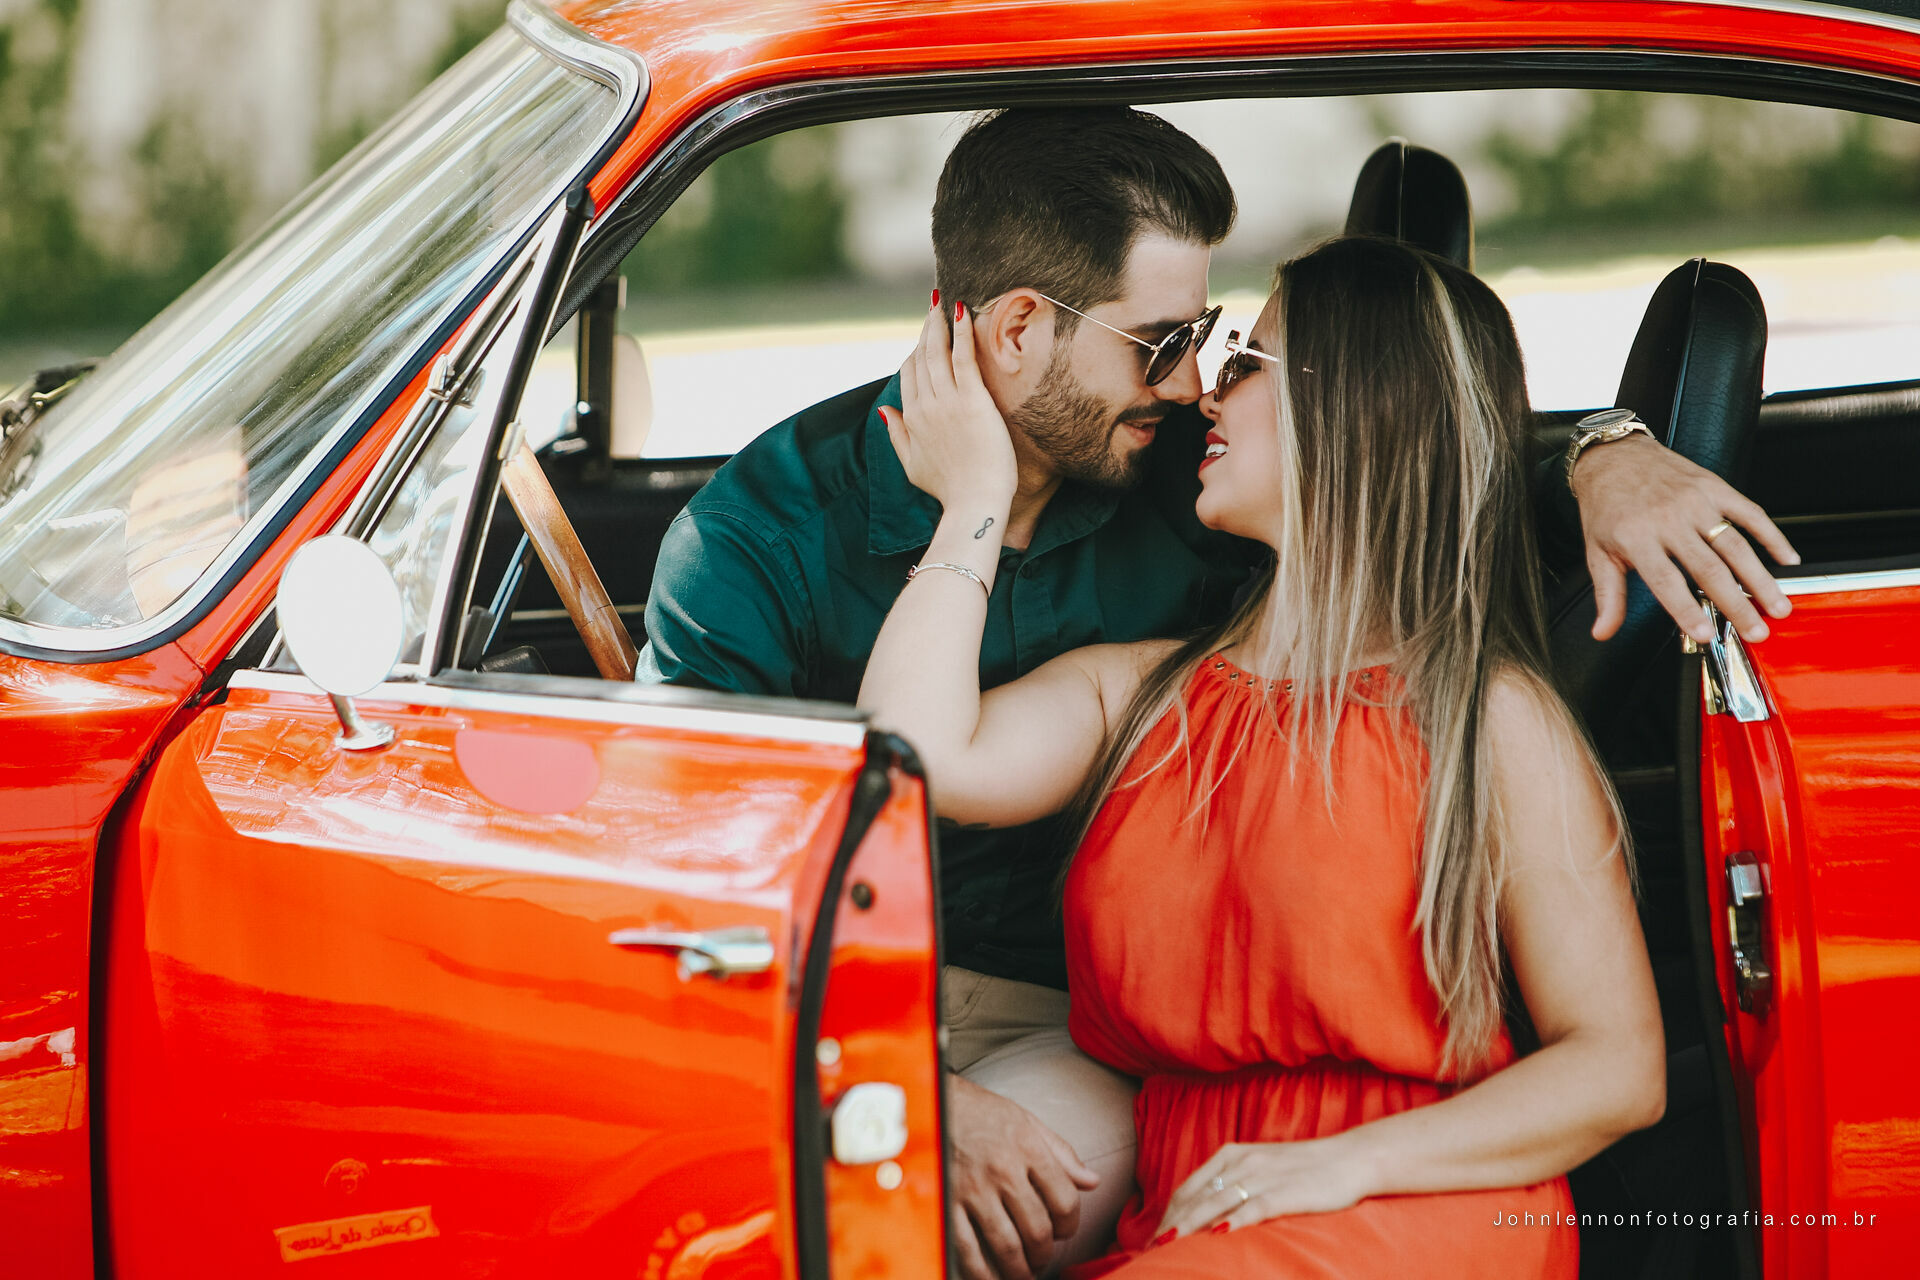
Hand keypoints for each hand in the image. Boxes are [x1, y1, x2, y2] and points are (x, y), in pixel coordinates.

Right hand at [880, 300, 1017, 512]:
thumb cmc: (949, 489)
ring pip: (937, 352)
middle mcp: (925, 404)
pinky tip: (960, 311)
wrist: (974, 502)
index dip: (915, 351)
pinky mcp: (971, 400)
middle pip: (920, 357)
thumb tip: (886, 412)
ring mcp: (947, 401)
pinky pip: (962, 357)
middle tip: (932, 305)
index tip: (924, 334)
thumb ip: (897, 436)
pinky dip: (960, 332)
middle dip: (925, 328)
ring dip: (938, 323)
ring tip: (941, 301)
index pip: (908, 373)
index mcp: (910, 418)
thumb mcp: (912, 465)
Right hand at [946, 1074, 1100, 1279]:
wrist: (932, 1100)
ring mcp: (973, 1190)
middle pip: (1038, 1230)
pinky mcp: (947, 1203)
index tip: (1064, 1230)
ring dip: (1019, 1269)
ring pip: (1006, 1245)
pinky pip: (967, 1248)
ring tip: (1022, 1273)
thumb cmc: (981, 1112)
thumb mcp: (1027, 1121)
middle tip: (1041, 1257)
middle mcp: (1003, 1171)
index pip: (1064, 1201)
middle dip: (1044, 1253)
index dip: (1070, 1225)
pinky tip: (991, 1277)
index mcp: (1028, 1149)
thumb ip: (1062, 1153)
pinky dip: (982, 1272)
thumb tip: (1092, 1181)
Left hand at [1154, 1137, 1371, 1240]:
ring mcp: (1262, 1176)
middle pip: (1196, 1197)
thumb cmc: (1304, 1168)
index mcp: (1231, 1154)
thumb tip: (1206, 1212)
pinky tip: (1217, 1237)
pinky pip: (1252, 1207)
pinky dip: (1232, 1222)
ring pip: (1215, 1203)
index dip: (1169, 1213)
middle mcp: (1241, 1162)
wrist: (1349, 1158)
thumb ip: (1233, 1182)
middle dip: (1172, 1224)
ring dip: (1190, 1227)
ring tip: (1171, 1247)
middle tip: (1154, 1249)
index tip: (1156, 1236)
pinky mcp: (1284, 1192)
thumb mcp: (1261, 1166)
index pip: (1189, 1187)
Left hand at [1571, 435, 1799, 645]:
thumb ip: (1608, 595)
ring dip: (1761, 579)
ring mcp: (1695, 502)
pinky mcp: (1714, 487)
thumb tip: (1603, 632)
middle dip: (1737, 605)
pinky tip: (1787, 559)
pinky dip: (1772, 537)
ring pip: (1736, 546)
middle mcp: (1670, 520)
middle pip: (1710, 569)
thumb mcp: (1597, 552)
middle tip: (1758, 632)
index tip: (1705, 634)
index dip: (1686, 610)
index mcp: (1638, 539)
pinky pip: (1750, 513)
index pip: (1666, 582)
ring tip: (1778, 606)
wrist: (1613, 456)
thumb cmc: (1606, 506)